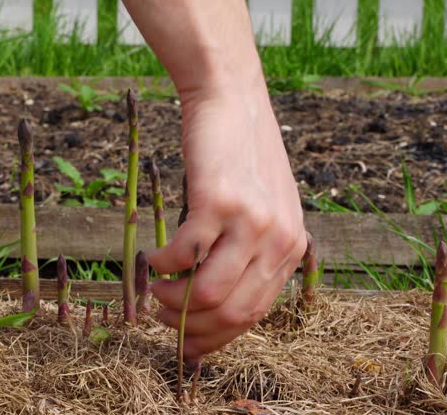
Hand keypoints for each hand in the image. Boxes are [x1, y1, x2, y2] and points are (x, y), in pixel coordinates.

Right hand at [147, 83, 306, 358]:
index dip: (215, 337)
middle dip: (189, 326)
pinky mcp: (218, 203)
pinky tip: (154, 258)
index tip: (187, 345)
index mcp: (291, 248)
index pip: (253, 314)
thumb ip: (249, 253)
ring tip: (155, 290)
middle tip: (161, 318)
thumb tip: (211, 301)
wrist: (232, 101)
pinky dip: (161, 265)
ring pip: (207, 294)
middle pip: (230, 312)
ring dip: (171, 301)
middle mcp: (278, 240)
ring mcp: (251, 222)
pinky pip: (183, 256)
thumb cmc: (240, 158)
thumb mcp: (262, 210)